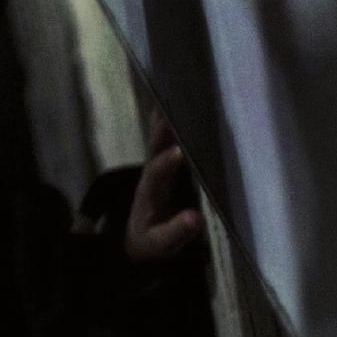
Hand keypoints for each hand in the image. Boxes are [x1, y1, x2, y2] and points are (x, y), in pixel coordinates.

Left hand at [125, 114, 201, 264]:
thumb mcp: (160, 244)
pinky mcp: (169, 166)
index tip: (178, 152)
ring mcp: (160, 167)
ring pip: (163, 138)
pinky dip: (178, 123)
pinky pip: (173, 140)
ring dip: (170, 118)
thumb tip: (196, 219)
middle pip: (156, 146)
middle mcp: (152, 174)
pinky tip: (190, 105)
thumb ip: (176, 232)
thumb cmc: (151, 241)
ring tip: (183, 93)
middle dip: (165, 128)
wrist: (139, 237)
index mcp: (149, 192)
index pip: (155, 175)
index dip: (165, 163)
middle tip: (177, 105)